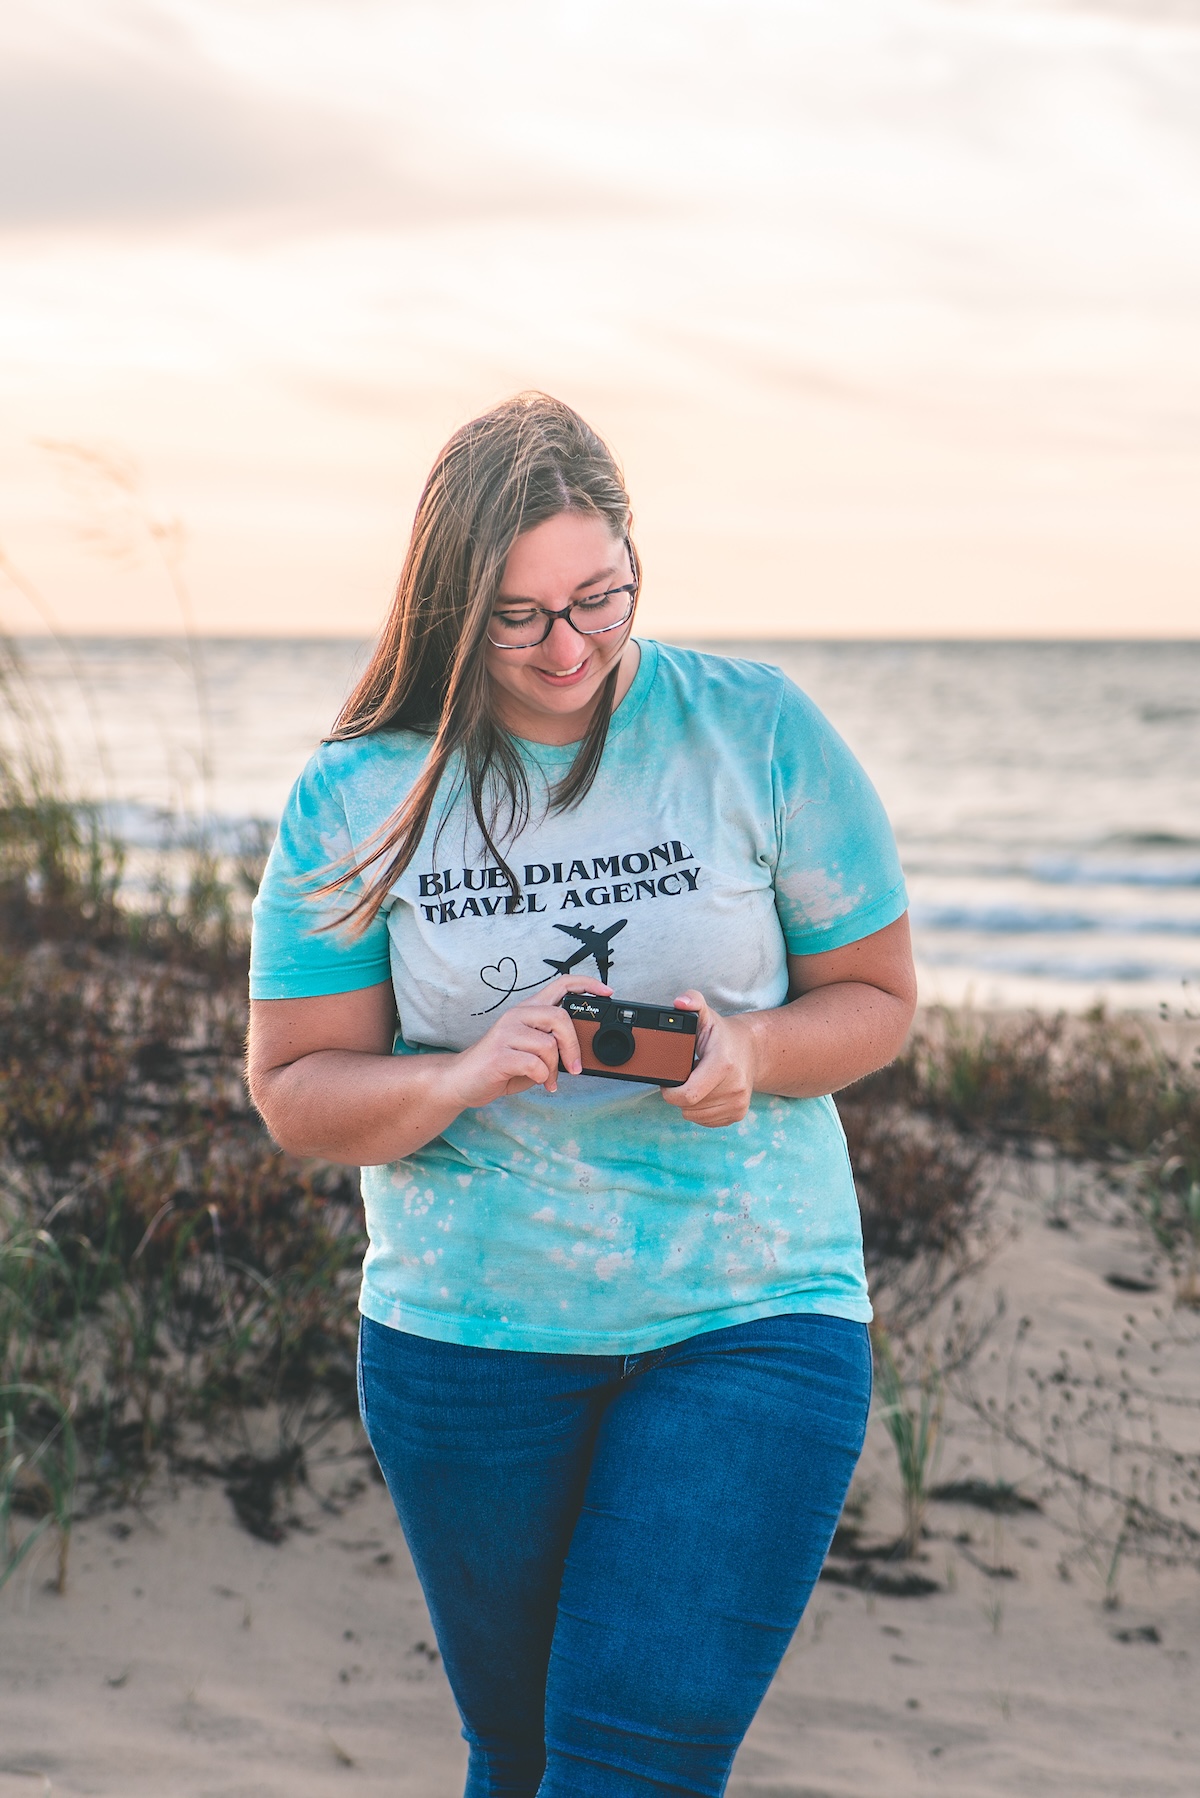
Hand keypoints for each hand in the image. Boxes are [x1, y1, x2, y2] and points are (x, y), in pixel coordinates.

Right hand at [443, 974, 610, 1108]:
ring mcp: (506, 1032)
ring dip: (555, 1068)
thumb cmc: (501, 1065)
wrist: (463, 1080)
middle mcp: (517, 1015)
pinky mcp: (500, 1053)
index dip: (587, 984)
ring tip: (548, 1079)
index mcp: (528, 1010)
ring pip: (549, 1045)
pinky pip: (536, 1064)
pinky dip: (543, 1078)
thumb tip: (580, 1052)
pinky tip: (538, 1082)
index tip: (607, 992)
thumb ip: (552, 1043)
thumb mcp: (532, 1050)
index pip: (561, 984)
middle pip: (560, 1017)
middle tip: (575, 1067)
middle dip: (573, 1046)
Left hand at [660, 990, 757, 1127]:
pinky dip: (700, 1111)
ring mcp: (739, 1103)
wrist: (752, 1051)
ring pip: (695, 1116)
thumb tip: (680, 1002)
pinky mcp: (738, 1114)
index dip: (670, 1092)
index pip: (687, 1095)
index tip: (668, 1081)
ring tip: (696, 1082)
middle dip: (679, 1094)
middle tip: (684, 1077)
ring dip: (690, 1103)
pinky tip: (705, 1093)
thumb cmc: (722, 1035)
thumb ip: (692, 1002)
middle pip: (689, 1106)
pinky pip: (706, 1122)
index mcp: (723, 1064)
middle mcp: (735, 1086)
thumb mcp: (706, 1016)